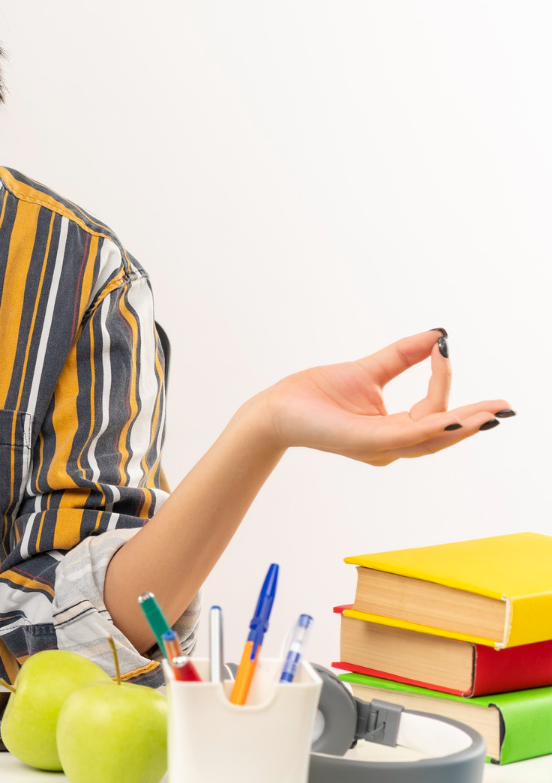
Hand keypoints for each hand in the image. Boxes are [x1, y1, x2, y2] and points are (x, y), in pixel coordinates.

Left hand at [251, 328, 511, 465]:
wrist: (276, 408)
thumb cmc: (315, 395)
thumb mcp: (367, 370)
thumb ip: (402, 356)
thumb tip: (437, 335)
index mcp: (392, 430)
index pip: (432, 410)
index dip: (442, 382)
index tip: (444, 349)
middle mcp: (390, 444)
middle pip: (442, 432)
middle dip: (475, 420)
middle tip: (505, 408)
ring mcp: (378, 447)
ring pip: (430, 438)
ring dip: (462, 425)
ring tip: (489, 414)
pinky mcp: (365, 442)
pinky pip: (405, 437)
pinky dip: (431, 428)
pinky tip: (452, 418)